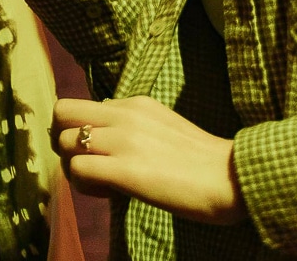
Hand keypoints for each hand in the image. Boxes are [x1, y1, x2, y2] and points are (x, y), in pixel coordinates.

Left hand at [52, 96, 246, 224]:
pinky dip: (83, 184)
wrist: (233, 179)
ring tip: (100, 182)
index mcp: (134, 103)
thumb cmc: (203, 161)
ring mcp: (123, 141)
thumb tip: (104, 129)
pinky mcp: (124, 170)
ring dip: (74, 166)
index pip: (83, 106)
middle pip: (62, 112)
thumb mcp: (164, 125)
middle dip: (63, 138)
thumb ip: (132, 122)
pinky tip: (107, 192)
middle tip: (82, 162)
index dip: (79, 129)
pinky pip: (77, 170)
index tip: (96, 151)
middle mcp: (124, 115)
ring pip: (66, 142)